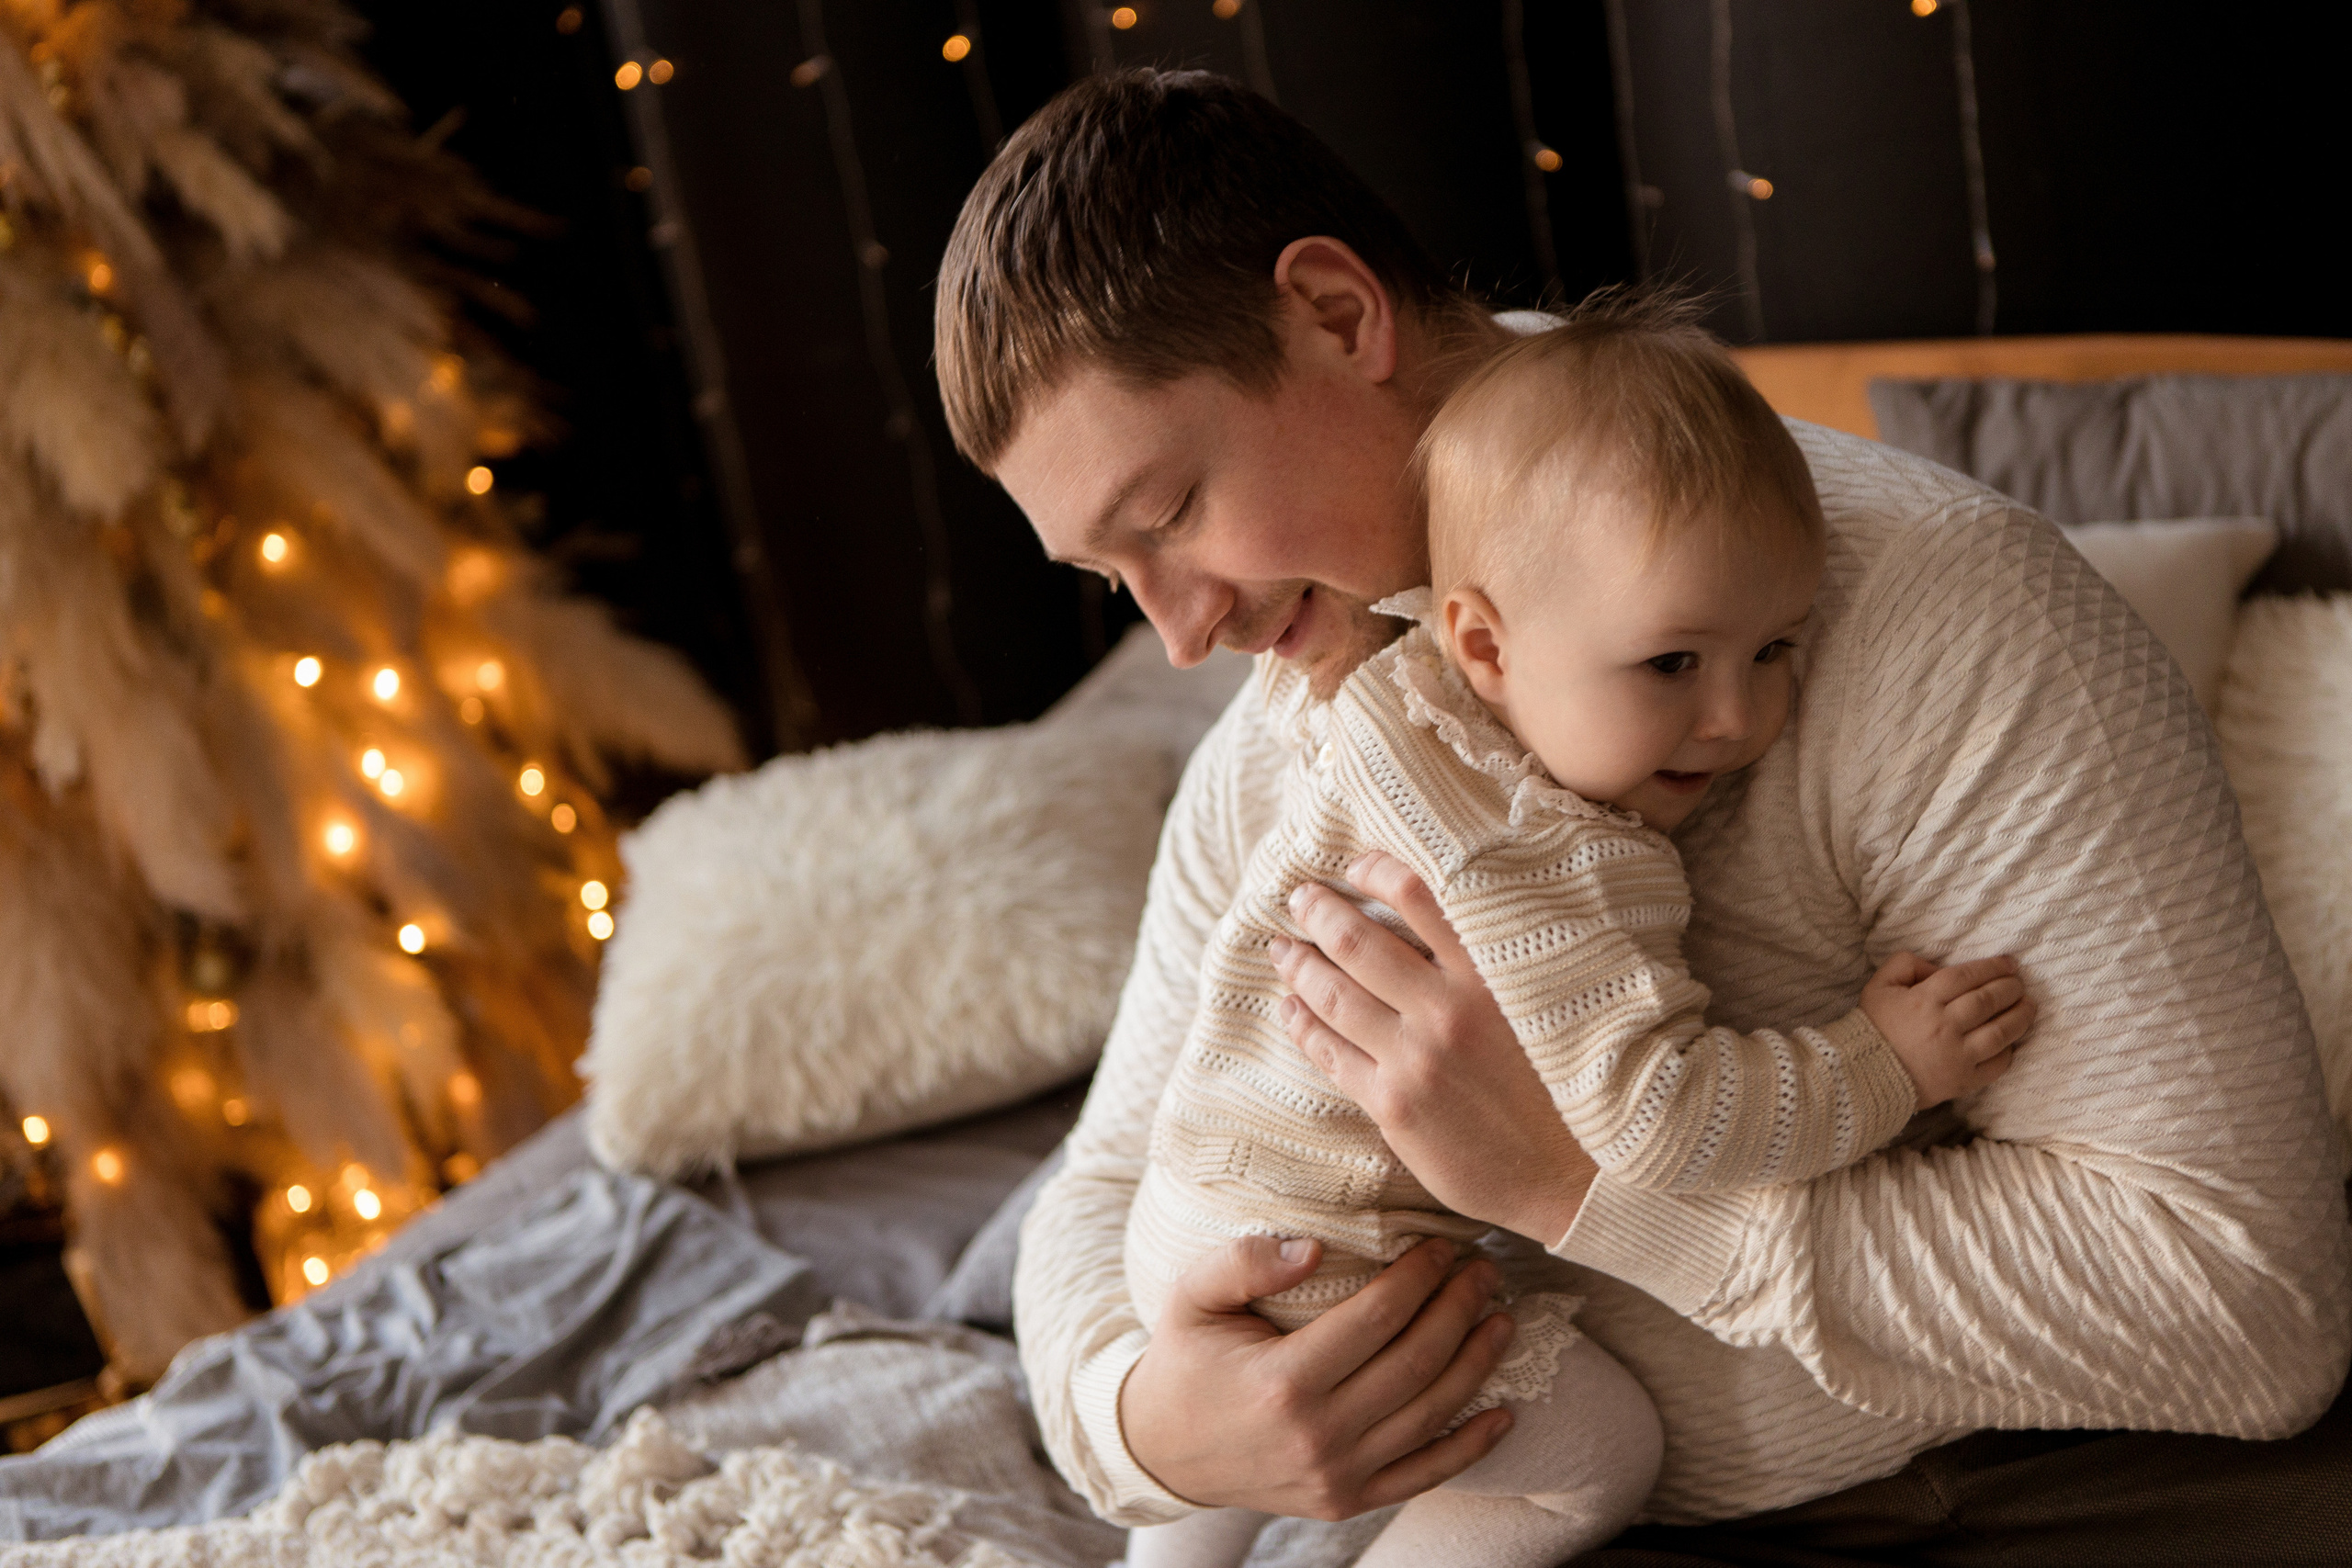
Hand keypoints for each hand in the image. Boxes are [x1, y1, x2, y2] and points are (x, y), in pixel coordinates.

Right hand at [1120, 1235, 1516, 1519]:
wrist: (1163, 1449)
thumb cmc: (1184, 1361)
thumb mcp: (1192, 1297)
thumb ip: (1245, 1261)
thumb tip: (1316, 1248)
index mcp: (1282, 1381)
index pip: (1376, 1318)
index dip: (1419, 1276)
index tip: (1441, 1246)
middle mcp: (1317, 1434)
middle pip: (1415, 1362)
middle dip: (1459, 1309)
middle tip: (1483, 1271)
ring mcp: (1336, 1475)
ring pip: (1430, 1414)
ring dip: (1476, 1364)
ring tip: (1501, 1319)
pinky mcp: (1347, 1500)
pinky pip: (1424, 1475)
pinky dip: (1470, 1446)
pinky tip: (1503, 1411)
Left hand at [1270, 851, 1595, 1247]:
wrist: (1579, 1176)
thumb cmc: (1570, 1085)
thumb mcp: (1545, 1004)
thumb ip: (1494, 965)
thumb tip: (1440, 924)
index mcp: (1489, 974)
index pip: (1417, 895)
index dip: (1374, 870)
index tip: (1353, 866)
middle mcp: (1447, 1010)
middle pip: (1357, 942)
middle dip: (1318, 912)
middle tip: (1298, 897)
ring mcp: (1415, 1060)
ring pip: (1333, 996)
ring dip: (1299, 965)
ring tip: (1282, 949)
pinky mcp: (1394, 1105)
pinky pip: (1331, 1054)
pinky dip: (1303, 1024)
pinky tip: (1291, 1008)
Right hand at [1860, 951, 2035, 1107]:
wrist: (1863, 1076)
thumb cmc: (1873, 1028)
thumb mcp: (1879, 985)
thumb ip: (1906, 963)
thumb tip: (1938, 967)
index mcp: (1923, 1000)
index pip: (1966, 976)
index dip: (1992, 967)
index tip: (2009, 964)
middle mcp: (1944, 1026)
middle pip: (1988, 1000)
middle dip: (2010, 988)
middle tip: (2019, 983)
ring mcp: (1957, 1056)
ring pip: (2001, 1031)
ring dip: (2020, 1015)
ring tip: (2029, 1005)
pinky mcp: (1963, 1080)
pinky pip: (1997, 1065)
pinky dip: (2009, 1051)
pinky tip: (2011, 1040)